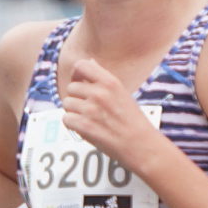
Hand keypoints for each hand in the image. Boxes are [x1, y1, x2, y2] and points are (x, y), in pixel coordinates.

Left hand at [55, 52, 166, 166]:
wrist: (141, 145)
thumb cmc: (132, 121)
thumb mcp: (122, 92)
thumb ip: (103, 78)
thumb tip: (90, 61)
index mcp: (110, 82)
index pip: (81, 65)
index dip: (76, 74)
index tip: (80, 83)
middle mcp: (100, 93)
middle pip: (71, 88)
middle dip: (76, 98)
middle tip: (88, 109)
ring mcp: (91, 109)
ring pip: (67, 103)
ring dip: (74, 112)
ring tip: (88, 119)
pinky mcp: (84, 126)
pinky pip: (66, 119)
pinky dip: (72, 125)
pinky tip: (85, 128)